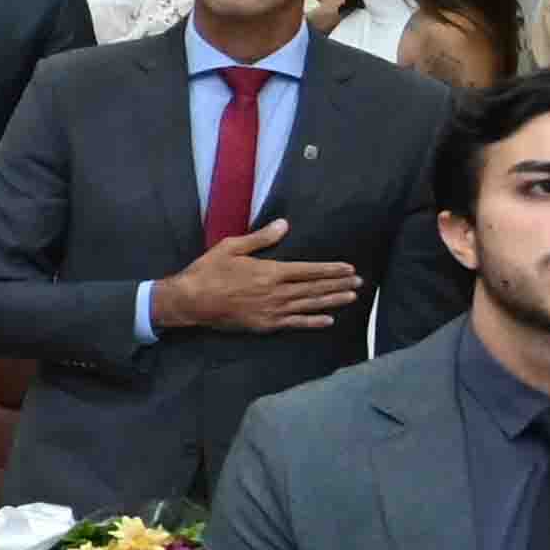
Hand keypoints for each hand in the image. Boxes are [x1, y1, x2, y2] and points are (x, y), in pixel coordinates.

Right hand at [152, 219, 362, 334]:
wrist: (190, 301)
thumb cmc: (208, 271)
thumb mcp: (231, 247)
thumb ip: (260, 238)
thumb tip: (284, 225)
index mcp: (270, 271)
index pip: (308, 270)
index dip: (330, 269)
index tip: (349, 268)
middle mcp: (276, 292)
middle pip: (314, 288)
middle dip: (338, 284)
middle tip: (358, 282)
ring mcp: (272, 310)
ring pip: (309, 305)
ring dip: (332, 300)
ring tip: (351, 297)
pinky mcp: (265, 324)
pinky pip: (295, 323)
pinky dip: (312, 322)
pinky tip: (327, 320)